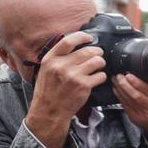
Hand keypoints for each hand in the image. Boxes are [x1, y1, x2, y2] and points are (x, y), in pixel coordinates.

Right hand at [25, 31, 106, 147]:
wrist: (49, 111)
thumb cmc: (48, 91)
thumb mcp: (46, 70)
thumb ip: (58, 58)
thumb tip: (76, 46)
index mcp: (50, 59)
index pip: (68, 41)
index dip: (82, 36)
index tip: (89, 38)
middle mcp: (61, 66)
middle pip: (87, 50)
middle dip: (97, 52)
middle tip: (98, 55)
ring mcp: (73, 76)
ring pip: (97, 61)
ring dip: (101, 63)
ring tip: (98, 66)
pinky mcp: (83, 86)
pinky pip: (100, 75)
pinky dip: (101, 76)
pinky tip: (97, 79)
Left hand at [112, 74, 147, 145]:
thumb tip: (145, 72)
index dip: (137, 82)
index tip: (129, 75)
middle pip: (136, 95)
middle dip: (125, 84)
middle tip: (118, 76)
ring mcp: (144, 114)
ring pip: (128, 100)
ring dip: (120, 89)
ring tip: (115, 80)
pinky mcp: (135, 118)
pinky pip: (125, 105)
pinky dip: (119, 96)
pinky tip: (116, 89)